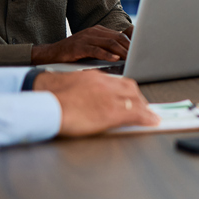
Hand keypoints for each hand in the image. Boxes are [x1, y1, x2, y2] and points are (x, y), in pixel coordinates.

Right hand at [32, 25, 131, 63]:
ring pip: (109, 43)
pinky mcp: (79, 46)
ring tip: (130, 59)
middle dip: (129, 48)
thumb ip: (106, 47)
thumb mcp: (92, 46)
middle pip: (117, 38)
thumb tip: (124, 54)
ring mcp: (86, 38)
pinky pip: (96, 50)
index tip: (140, 52)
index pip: (119, 35)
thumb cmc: (74, 52)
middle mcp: (93, 32)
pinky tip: (115, 59)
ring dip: (122, 52)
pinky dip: (107, 54)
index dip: (131, 44)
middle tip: (138, 57)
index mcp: (98, 30)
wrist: (53, 53)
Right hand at [34, 71, 159, 135]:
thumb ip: (81, 88)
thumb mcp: (69, 86)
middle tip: (144, 108)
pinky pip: (135, 114)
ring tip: (151, 116)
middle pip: (130, 89)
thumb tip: (86, 97)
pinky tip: (152, 121)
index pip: (118, 82)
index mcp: (94, 77)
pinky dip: (146, 118)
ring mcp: (109, 97)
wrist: (45, 103)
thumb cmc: (49, 96)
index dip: (128, 91)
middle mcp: (105, 84)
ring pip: (135, 100)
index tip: (132, 98)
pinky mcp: (112, 112)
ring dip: (145, 109)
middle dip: (139, 99)